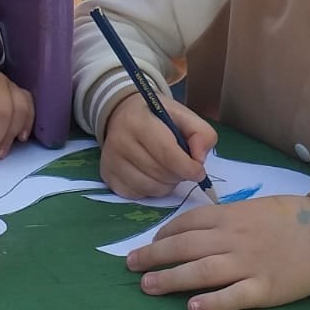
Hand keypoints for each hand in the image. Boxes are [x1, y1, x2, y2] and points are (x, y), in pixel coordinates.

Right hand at [100, 91, 216, 198]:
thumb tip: (199, 159)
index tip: (199, 171)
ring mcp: (111, 161)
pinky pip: (138, 195)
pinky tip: (152, 175)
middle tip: (182, 165)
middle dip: (179, 175)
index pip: (167, 154)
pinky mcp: (108, 176)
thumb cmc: (157, 116)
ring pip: (150, 188)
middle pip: (160, 174)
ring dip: (167, 184)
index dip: (188, 168)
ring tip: (167, 169)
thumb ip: (201, 133)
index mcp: (140, 122)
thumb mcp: (183, 115)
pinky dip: (151, 190)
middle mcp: (120, 142)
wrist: (122, 114)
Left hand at [125, 195, 309, 309]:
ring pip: (201, 271)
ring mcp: (248, 264)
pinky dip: (212, 302)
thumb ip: (225, 218)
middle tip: (131, 266)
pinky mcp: (265, 288)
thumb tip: (194, 228)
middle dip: (154, 256)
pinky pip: (234, 296)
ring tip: (148, 286)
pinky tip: (193, 308)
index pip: (187, 223)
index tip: (150, 244)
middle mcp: (233, 238)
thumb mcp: (254, 208)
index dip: (164, 234)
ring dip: (171, 279)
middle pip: (185, 247)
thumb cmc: (290, 220)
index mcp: (231, 216)